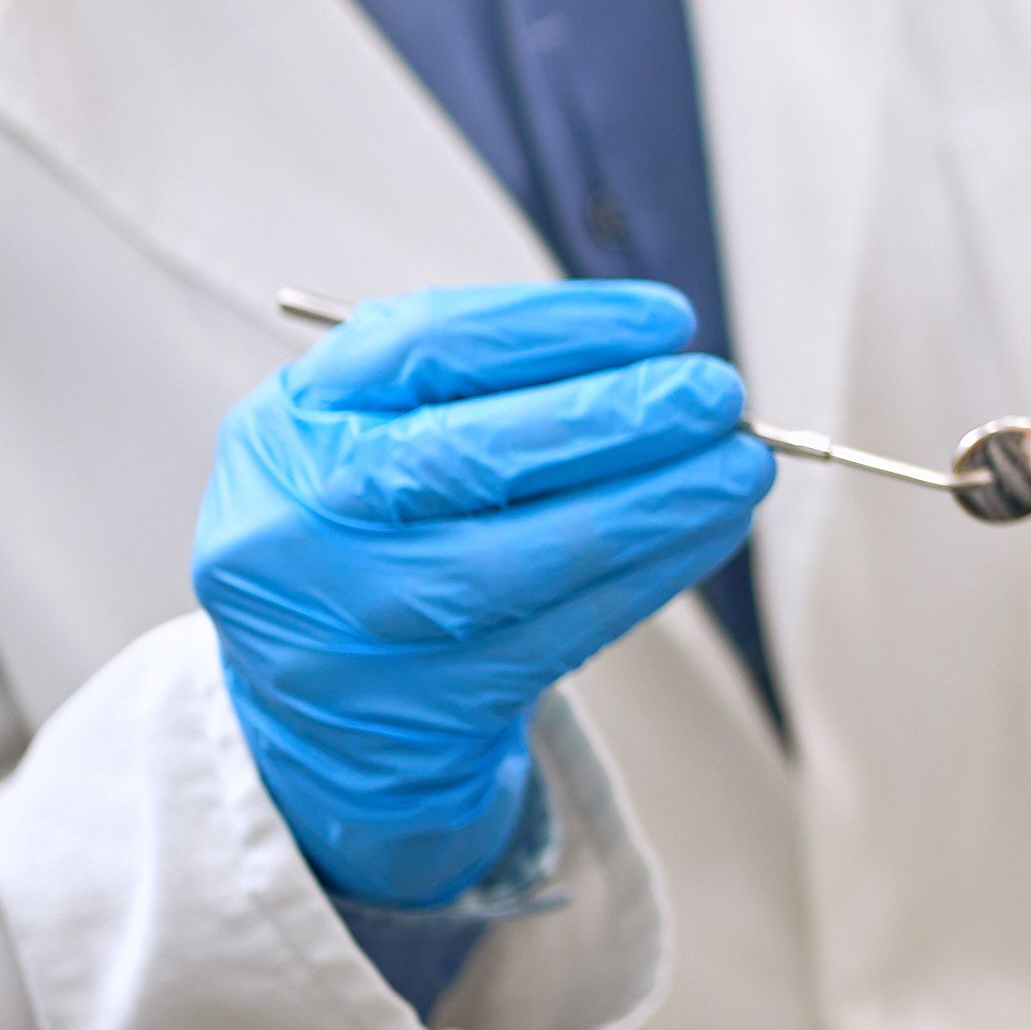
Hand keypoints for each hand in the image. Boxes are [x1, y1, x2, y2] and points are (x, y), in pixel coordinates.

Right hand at [194, 282, 773, 907]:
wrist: (313, 709)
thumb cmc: (369, 529)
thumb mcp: (370, 430)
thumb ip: (481, 375)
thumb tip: (651, 350)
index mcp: (289, 427)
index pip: (425, 350)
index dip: (557, 329)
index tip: (665, 320)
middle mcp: (304, 524)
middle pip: (469, 455)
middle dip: (612, 417)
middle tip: (714, 392)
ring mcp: (358, 623)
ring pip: (526, 559)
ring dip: (655, 505)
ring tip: (741, 464)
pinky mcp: (426, 705)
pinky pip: (561, 633)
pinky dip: (649, 575)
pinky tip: (709, 531)